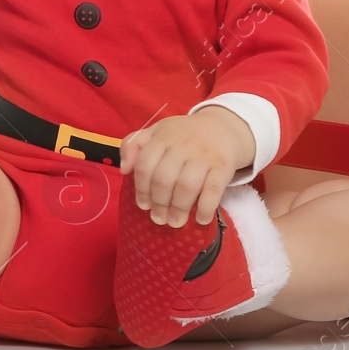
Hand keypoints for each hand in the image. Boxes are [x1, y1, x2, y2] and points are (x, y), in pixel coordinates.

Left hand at [120, 109, 253, 227]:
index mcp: (164, 136)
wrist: (223, 127)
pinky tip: (201, 219)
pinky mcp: (223, 165)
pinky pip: (213, 190)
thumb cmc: (184, 136)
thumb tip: (124, 169)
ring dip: (178, 209)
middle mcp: (183, 144)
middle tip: (159, 218)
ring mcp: (204, 155)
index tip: (143, 205)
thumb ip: (134, 145)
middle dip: (159, 204)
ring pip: (186, 186)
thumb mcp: (157, 132)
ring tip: (175, 222)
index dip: (141, 189)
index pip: (145, 165)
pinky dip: (205, 208)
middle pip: (164, 179)